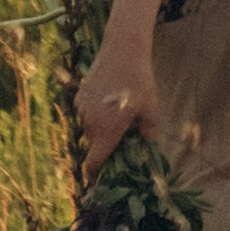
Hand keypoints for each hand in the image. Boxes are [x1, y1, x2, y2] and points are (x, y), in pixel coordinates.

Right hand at [74, 36, 158, 178]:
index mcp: (107, 130)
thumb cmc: (140, 81)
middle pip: (95, 145)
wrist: (121, 50)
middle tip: (124, 135)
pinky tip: (111, 99)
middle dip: (106, 145)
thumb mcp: (151, 108)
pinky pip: (86, 113)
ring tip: (120, 112)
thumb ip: (148, 133)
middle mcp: (90, 123)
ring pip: (91, 129)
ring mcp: (82, 109)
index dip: (95, 175)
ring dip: (102, 128)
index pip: (93, 163)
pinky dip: (96, 114)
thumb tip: (147, 147)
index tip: (101, 179)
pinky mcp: (78, 97)